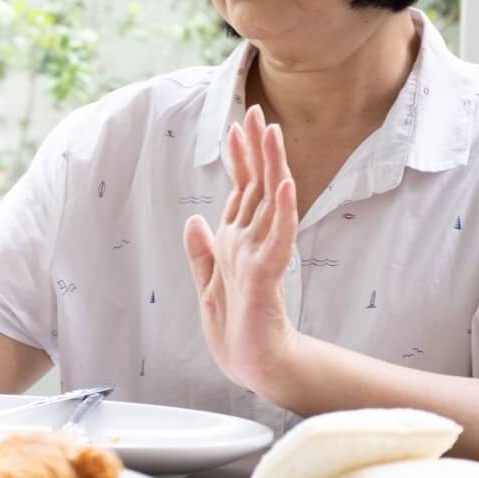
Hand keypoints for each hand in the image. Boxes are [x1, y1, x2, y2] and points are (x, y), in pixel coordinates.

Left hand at [182, 104, 301, 395]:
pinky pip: (278, 237)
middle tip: (259, 113)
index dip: (240, 159)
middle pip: (258, 186)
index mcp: (237, 241)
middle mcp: (252, 241)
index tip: (238, 126)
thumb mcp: (206, 284)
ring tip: (273, 134)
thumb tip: (194, 218)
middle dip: (258, 149)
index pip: (242, 190)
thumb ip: (201, 251)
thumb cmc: (237, 327)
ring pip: (271, 201)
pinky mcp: (268, 273)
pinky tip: (284, 185)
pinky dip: (281, 210)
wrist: (254, 364)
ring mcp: (262, 254)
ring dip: (272, 167)